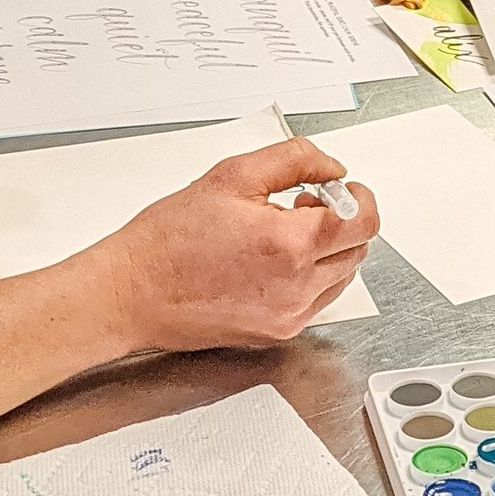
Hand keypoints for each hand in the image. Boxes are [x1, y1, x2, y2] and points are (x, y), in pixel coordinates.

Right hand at [99, 139, 382, 352]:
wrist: (130, 294)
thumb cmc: (168, 240)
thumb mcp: (232, 176)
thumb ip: (295, 161)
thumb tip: (332, 167)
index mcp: (289, 246)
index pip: (364, 221)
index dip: (357, 197)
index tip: (339, 188)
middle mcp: (295, 289)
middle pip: (358, 249)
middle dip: (339, 221)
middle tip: (300, 205)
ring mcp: (288, 317)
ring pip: (341, 276)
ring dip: (325, 251)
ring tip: (279, 234)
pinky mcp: (276, 334)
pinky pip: (316, 300)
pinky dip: (307, 277)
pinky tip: (269, 261)